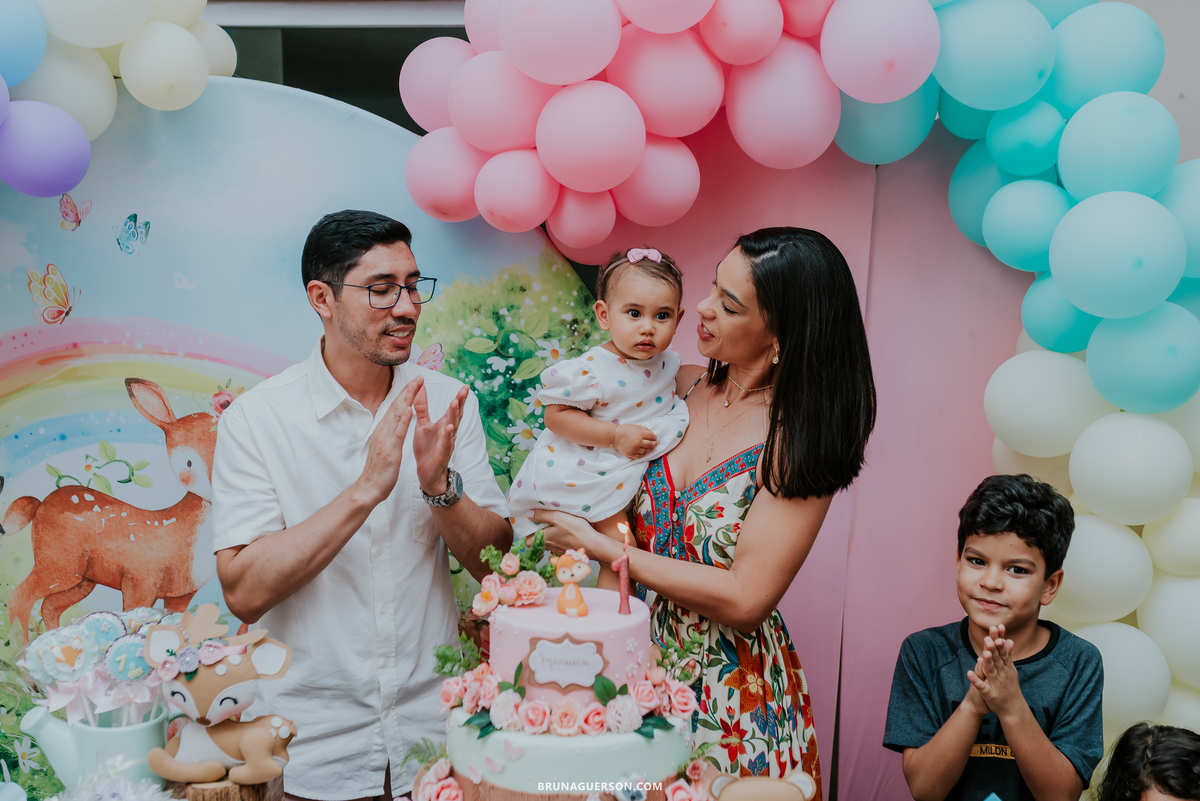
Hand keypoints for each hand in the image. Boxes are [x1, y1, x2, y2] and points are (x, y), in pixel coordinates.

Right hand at [356, 379, 419, 505]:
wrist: (370, 487)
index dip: (405, 394)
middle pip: (397, 407)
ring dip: (407, 399)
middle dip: (408, 391)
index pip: (395, 408)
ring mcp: (386, 440)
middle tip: (419, 377)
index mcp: (383, 430)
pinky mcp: (391, 450)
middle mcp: (383, 431)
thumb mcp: (384, 445)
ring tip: (416, 385)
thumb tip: (391, 421)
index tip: (415, 382)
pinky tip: (410, 409)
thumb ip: (387, 432)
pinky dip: (404, 420)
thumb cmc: (379, 468)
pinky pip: (398, 433)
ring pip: (398, 415)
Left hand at [412, 382, 467, 494]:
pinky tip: (448, 428)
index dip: (460, 397)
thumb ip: (422, 407)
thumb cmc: (427, 448)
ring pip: (452, 427)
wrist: (426, 472)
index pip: (454, 408)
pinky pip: (445, 443)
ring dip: (454, 415)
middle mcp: (448, 432)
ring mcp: (447, 442)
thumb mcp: (423, 424)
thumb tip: (419, 388)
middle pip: (456, 415)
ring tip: (455, 402)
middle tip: (464, 390)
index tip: (466, 385)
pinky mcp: (442, 453)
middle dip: (460, 402)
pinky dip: (447, 435)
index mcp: (444, 424)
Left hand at [526, 509, 607, 558]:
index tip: (531, 525)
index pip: (528, 542)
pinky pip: (558, 545)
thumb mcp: (558, 517)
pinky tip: (565, 532)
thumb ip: (542, 515)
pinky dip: (558, 539)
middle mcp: (550, 546)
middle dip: (538, 533)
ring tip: (554, 525)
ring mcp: (559, 550)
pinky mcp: (567, 550)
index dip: (527, 534)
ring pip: (548, 543)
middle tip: (542, 522)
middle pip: (538, 542)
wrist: (593, 544)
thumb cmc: (576, 530)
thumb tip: (528, 514)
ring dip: (549, 535)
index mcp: (545, 538)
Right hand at [613, 424, 656, 458]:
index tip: (654, 437)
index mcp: (640, 434)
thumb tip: (652, 434)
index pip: (652, 436)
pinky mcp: (631, 454)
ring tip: (650, 447)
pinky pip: (640, 456)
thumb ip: (644, 429)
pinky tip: (644, 451)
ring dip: (649, 449)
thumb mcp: (636, 426)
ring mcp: (635, 449)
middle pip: (651, 444)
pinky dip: (643, 454)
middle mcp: (638, 442)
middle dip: (655, 443)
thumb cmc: (625, 430)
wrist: (615, 436)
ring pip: (646, 451)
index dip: (654, 437)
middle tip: (656, 443)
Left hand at [967, 625, 1021, 718]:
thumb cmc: (1009, 687)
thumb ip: (1007, 655)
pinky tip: (969, 673)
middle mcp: (1003, 674)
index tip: (998, 626)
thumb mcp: (1010, 670)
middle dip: (993, 648)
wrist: (1013, 710)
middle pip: (997, 659)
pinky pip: (982, 686)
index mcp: (1007, 668)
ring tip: (983, 653)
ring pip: (991, 671)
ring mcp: (997, 684)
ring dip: (987, 662)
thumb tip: (1009, 640)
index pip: (1003, 651)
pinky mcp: (990, 694)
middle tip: (988, 637)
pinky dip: (976, 680)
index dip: (1000, 639)